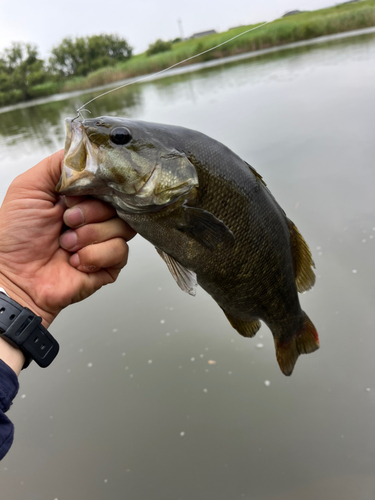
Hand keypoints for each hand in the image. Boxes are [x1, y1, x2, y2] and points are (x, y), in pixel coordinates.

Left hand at [0, 150, 135, 329]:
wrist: (15, 277)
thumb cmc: (16, 236)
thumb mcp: (29, 187)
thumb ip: (58, 164)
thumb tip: (86, 149)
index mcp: (81, 198)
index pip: (109, 183)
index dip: (99, 187)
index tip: (75, 196)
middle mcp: (95, 217)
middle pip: (120, 204)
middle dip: (90, 213)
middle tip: (67, 221)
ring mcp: (104, 241)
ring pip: (123, 228)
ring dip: (90, 236)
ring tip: (67, 244)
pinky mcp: (109, 265)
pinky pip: (120, 252)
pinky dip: (93, 255)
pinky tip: (75, 261)